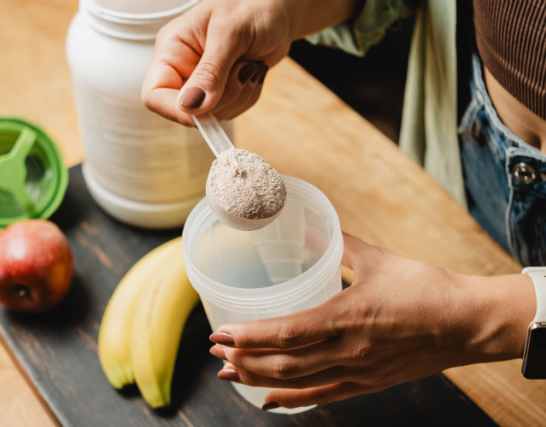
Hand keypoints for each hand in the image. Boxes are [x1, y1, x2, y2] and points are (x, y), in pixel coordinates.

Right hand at [141, 0, 293, 125]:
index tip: (207, 107)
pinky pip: (230, 111)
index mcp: (172, 49)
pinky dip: (248, 96)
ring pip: (212, 115)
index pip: (154, 94)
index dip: (177, 109)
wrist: (278, 8)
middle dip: (221, 99)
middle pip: (187, 111)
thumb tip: (191, 105)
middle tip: (243, 69)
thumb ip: (210, 71)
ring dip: (239, 96)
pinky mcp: (222, 91)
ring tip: (250, 65)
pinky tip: (253, 71)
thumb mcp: (230, 33)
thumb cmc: (253, 6)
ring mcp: (203, 83)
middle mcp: (183, 69)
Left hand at [208, 233, 534, 409]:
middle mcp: (350, 351)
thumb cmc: (426, 288)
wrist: (468, 324)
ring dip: (259, 379)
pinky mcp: (367, 384)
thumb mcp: (377, 259)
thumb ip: (337, 242)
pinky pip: (322, 397)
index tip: (222, 332)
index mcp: (350, 317)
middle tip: (215, 350)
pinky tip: (267, 400)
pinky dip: (290, 399)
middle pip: (285, 363)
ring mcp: (358, 372)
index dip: (250, 335)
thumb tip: (304, 223)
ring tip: (229, 373)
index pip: (288, 332)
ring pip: (298, 383)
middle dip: (245, 358)